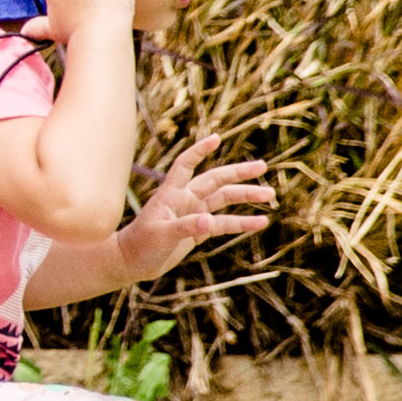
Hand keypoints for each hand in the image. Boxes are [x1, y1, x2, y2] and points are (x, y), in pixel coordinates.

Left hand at [114, 128, 273, 281]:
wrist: (131, 263)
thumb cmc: (140, 245)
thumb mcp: (161, 235)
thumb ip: (185, 227)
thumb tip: (210, 222)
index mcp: (171, 194)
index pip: (186, 165)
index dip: (199, 150)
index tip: (217, 137)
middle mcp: (184, 200)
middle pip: (215, 180)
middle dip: (238, 173)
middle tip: (263, 167)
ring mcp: (193, 214)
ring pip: (223, 200)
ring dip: (245, 196)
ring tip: (270, 195)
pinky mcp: (198, 230)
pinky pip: (224, 223)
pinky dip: (242, 223)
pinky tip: (261, 223)